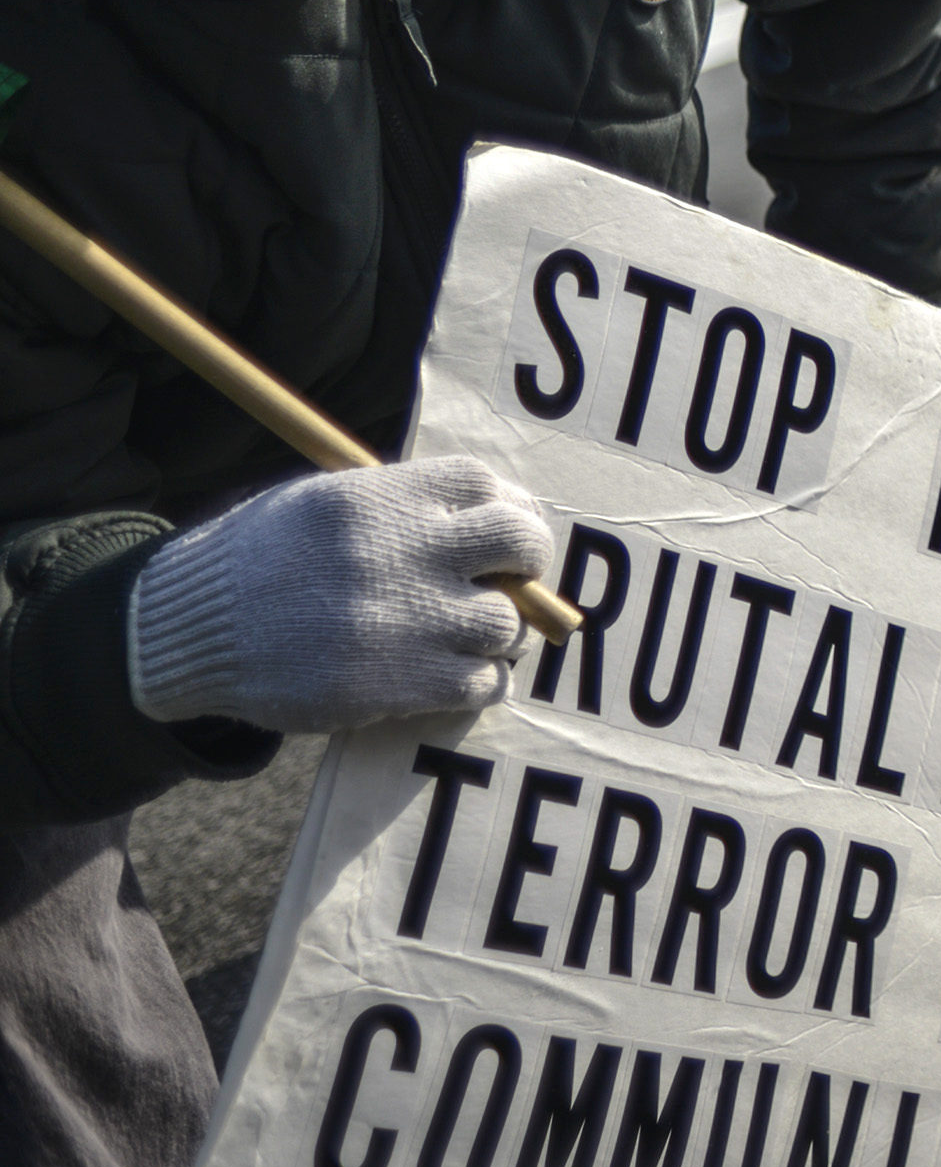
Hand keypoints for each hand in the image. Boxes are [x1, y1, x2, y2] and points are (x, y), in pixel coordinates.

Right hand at [128, 456, 551, 733]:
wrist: (186, 634)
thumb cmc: (259, 563)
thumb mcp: (319, 503)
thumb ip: (397, 504)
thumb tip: (483, 514)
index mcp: (381, 499)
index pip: (486, 484)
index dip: (510, 506)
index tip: (507, 531)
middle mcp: (402, 552)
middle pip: (519, 544)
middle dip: (528, 564)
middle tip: (510, 582)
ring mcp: (406, 619)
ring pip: (507, 624)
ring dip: (500, 634)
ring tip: (472, 637)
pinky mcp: (400, 682)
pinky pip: (483, 682)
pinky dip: (482, 681)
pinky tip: (458, 676)